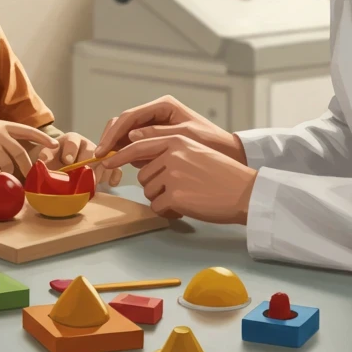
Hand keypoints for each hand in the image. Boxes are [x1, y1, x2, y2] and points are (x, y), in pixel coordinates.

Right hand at [0, 119, 55, 178]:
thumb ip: (7, 138)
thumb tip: (24, 154)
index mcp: (4, 126)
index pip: (28, 131)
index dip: (42, 138)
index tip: (55, 144)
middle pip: (19, 153)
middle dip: (27, 166)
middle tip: (32, 176)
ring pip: (6, 164)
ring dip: (9, 173)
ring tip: (7, 175)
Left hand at [38, 132, 122, 185]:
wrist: (61, 166)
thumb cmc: (53, 161)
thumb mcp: (46, 157)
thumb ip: (44, 158)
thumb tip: (42, 163)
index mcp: (70, 140)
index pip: (72, 142)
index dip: (70, 151)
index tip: (68, 161)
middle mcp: (86, 145)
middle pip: (90, 151)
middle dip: (87, 164)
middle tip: (83, 175)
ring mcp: (98, 155)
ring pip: (103, 160)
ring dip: (98, 173)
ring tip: (92, 185)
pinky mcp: (107, 166)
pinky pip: (115, 168)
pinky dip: (114, 176)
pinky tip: (111, 184)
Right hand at [95, 94, 245, 164]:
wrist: (227, 153)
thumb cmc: (211, 143)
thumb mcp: (184, 137)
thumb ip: (157, 135)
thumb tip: (131, 136)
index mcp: (163, 106)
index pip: (129, 117)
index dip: (113, 134)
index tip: (103, 150)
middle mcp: (156, 113)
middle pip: (123, 122)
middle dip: (110, 139)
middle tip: (99, 157)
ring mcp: (154, 125)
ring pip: (125, 133)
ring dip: (114, 146)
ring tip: (106, 163)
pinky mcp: (155, 138)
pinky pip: (134, 143)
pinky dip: (125, 152)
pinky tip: (119, 164)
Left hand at [101, 134, 257, 224]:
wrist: (245, 192)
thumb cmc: (222, 176)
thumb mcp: (195, 152)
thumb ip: (168, 150)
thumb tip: (137, 155)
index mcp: (176, 140)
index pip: (137, 146)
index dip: (119, 155)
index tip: (106, 161)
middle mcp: (172, 154)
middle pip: (143, 175)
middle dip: (157, 186)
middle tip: (183, 189)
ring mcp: (173, 174)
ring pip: (149, 192)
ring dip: (164, 198)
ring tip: (190, 196)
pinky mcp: (175, 195)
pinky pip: (158, 207)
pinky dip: (169, 211)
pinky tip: (189, 206)